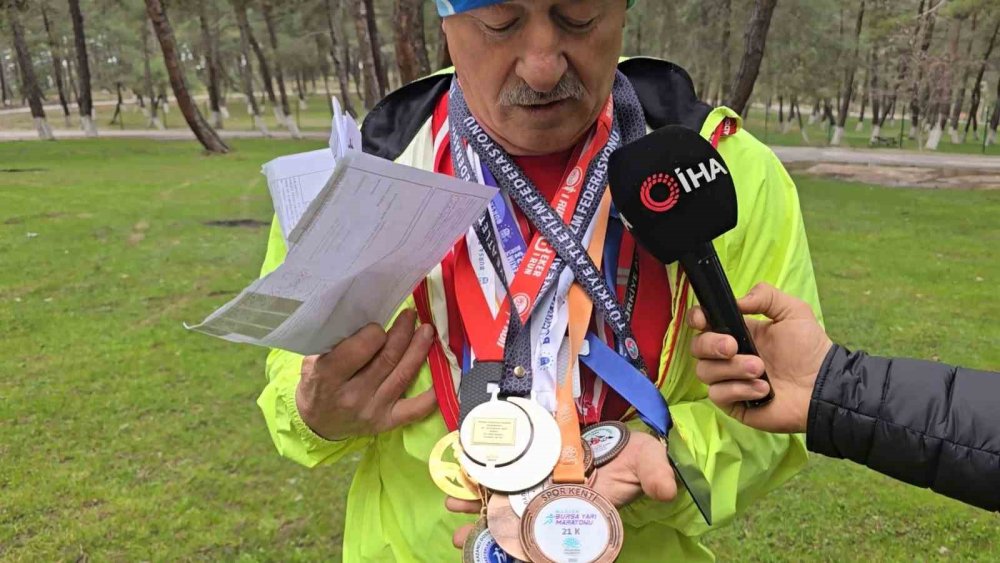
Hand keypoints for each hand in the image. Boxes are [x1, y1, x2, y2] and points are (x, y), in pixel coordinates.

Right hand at [295, 309, 437, 440]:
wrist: (316, 424)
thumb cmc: (317, 384)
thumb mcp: (314, 360)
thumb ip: (337, 343)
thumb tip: (369, 316)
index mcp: (329, 377)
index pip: (359, 350)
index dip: (373, 332)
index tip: (378, 325)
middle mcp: (353, 396)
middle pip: (386, 359)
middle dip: (403, 333)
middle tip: (411, 315)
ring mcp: (373, 410)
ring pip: (403, 375)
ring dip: (419, 350)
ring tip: (427, 331)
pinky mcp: (387, 422)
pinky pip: (415, 409)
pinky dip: (433, 394)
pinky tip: (445, 375)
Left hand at [446, 432, 675, 548]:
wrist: (626, 439)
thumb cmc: (635, 457)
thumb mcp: (647, 462)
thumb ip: (654, 474)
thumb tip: (666, 489)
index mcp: (581, 509)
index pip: (553, 537)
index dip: (531, 550)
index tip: (510, 554)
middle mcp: (556, 503)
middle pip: (520, 525)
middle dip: (491, 533)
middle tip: (461, 539)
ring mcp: (542, 485)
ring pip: (507, 502)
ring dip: (479, 508)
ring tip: (452, 510)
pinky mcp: (534, 466)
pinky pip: (506, 476)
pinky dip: (484, 479)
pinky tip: (461, 479)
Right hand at [687, 283, 832, 432]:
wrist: (822, 385)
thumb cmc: (809, 349)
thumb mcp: (793, 311)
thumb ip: (765, 296)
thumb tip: (736, 300)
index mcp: (737, 332)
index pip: (702, 323)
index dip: (696, 319)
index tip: (703, 321)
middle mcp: (728, 355)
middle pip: (697, 347)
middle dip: (711, 344)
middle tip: (734, 347)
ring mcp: (729, 380)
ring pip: (705, 371)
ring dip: (732, 369)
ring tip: (761, 370)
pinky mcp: (733, 403)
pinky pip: (718, 394)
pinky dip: (739, 389)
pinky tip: (763, 389)